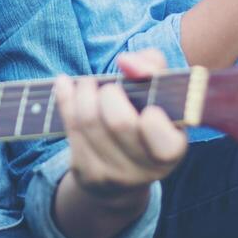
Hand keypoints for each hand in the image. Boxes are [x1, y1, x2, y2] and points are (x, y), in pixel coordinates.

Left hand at [54, 49, 186, 206]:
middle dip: (109, 95)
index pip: (163, 140)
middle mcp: (146, 169)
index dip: (154, 122)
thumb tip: (125, 62)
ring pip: (89, 123)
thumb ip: (153, 67)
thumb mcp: (160, 94)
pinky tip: (65, 85)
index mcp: (172, 150)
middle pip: (120, 123)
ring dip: (84, 92)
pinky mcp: (87, 173)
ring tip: (87, 83)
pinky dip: (65, 99)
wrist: (122, 171)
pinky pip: (71, 128)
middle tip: (109, 87)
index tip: (149, 108)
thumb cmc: (145, 119)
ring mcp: (114, 176)